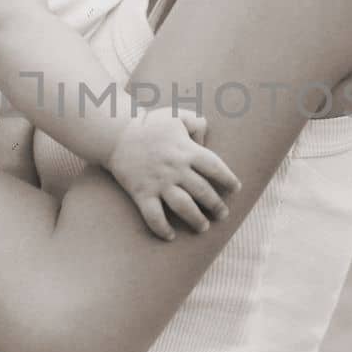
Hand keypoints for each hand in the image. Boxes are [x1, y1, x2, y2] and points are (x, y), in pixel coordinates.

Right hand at [107, 108, 240, 240]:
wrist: (116, 134)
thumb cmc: (150, 124)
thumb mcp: (176, 115)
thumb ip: (196, 122)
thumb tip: (205, 137)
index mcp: (186, 150)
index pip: (215, 167)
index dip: (228, 179)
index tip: (235, 189)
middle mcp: (176, 168)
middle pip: (203, 191)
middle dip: (216, 205)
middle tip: (222, 214)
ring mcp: (158, 182)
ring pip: (183, 207)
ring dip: (196, 219)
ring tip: (203, 227)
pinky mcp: (141, 193)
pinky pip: (153, 216)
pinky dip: (162, 228)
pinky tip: (170, 236)